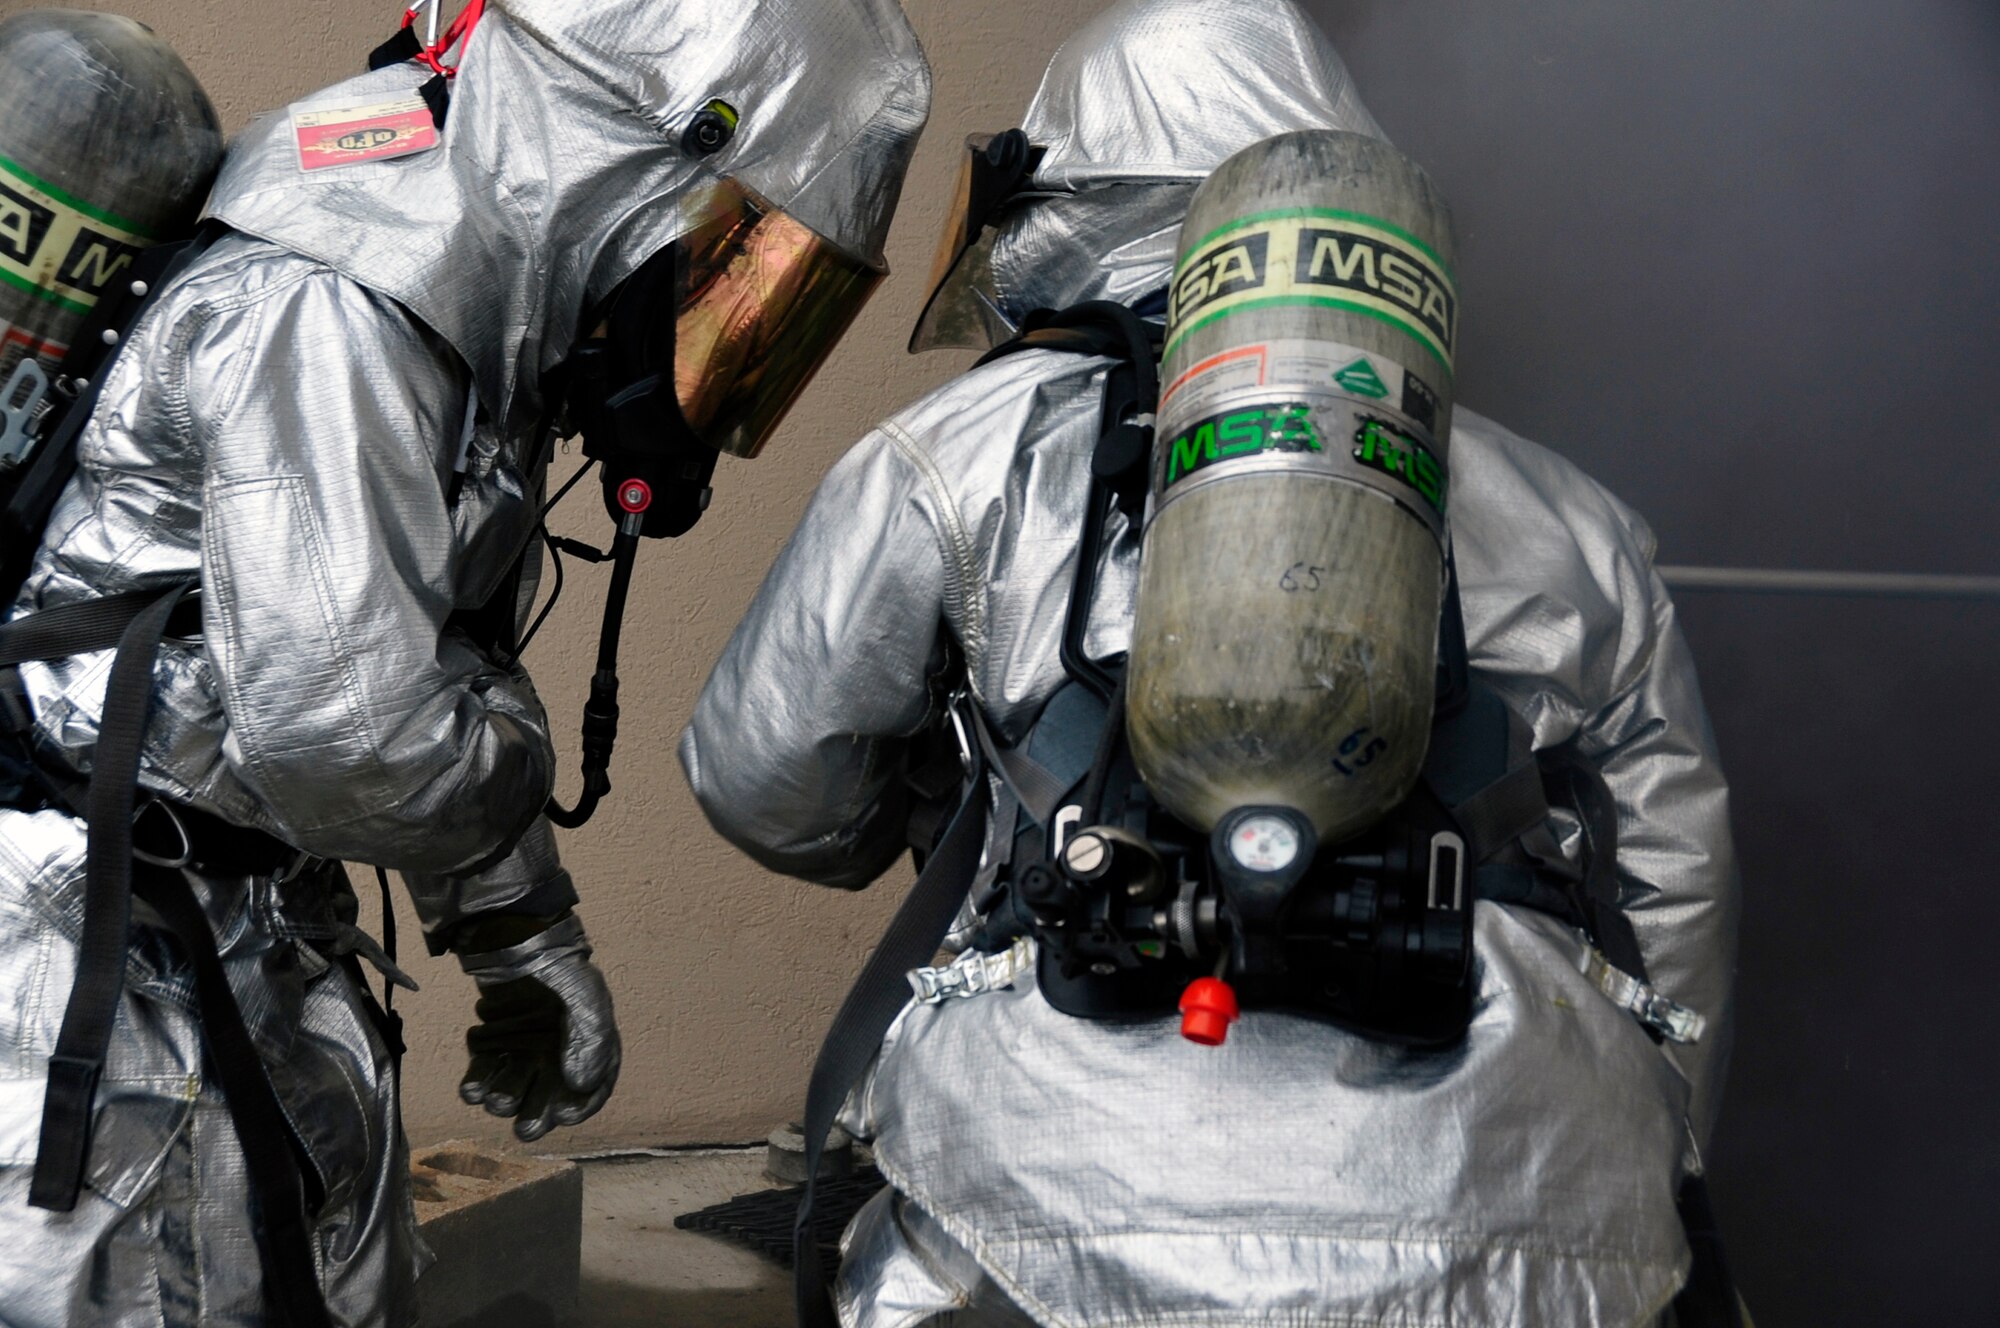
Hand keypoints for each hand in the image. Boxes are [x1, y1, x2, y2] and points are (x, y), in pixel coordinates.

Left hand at [453, 913, 620, 1141]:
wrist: (507, 932)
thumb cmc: (554, 962)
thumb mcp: (584, 996)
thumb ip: (591, 1040)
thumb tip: (582, 1085)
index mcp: (591, 1040)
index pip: (595, 1085)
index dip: (581, 1106)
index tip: (562, 1114)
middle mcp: (558, 1049)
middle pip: (551, 1096)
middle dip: (537, 1115)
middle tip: (525, 1128)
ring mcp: (524, 1047)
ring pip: (516, 1088)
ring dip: (505, 1100)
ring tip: (494, 1099)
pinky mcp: (492, 1042)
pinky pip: (486, 1072)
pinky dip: (479, 1084)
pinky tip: (472, 1087)